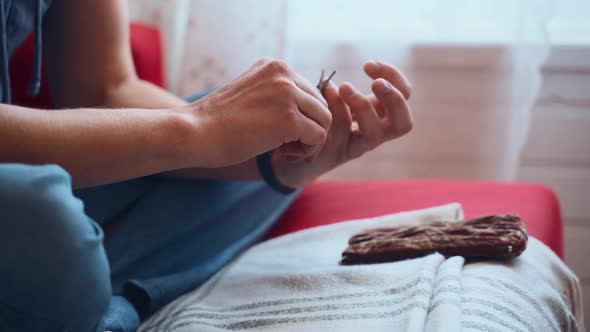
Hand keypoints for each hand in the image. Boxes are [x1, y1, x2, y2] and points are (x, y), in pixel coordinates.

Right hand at [183, 59, 331, 167]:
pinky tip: (284, 153)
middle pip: (321, 105)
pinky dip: (307, 150)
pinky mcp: (289, 118)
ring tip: (286, 150)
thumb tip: (306, 110)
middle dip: (310, 128)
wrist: (194, 133)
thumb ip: (276, 95)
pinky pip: (318, 136)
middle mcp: (283, 73)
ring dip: (311, 140)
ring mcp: (287, 94)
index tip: (283, 132)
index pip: (309, 91)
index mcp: (274, 66)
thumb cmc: (217, 122)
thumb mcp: (250, 95)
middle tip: (289, 146)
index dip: (302, 116)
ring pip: (324, 120)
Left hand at [272, 60, 412, 186]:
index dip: (394, 77)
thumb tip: (339, 77)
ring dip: (361, 105)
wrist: (294, 153)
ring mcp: (355, 147)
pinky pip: (341, 137)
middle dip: (393, 100)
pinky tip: (321, 98)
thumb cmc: (319, 118)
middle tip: (375, 83)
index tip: (368, 65)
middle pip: (403, 124)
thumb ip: (345, 90)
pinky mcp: (334, 155)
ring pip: (373, 134)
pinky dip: (334, 114)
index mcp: (379, 114)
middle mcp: (373, 134)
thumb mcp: (336, 100)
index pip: (404, 96)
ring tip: (344, 88)